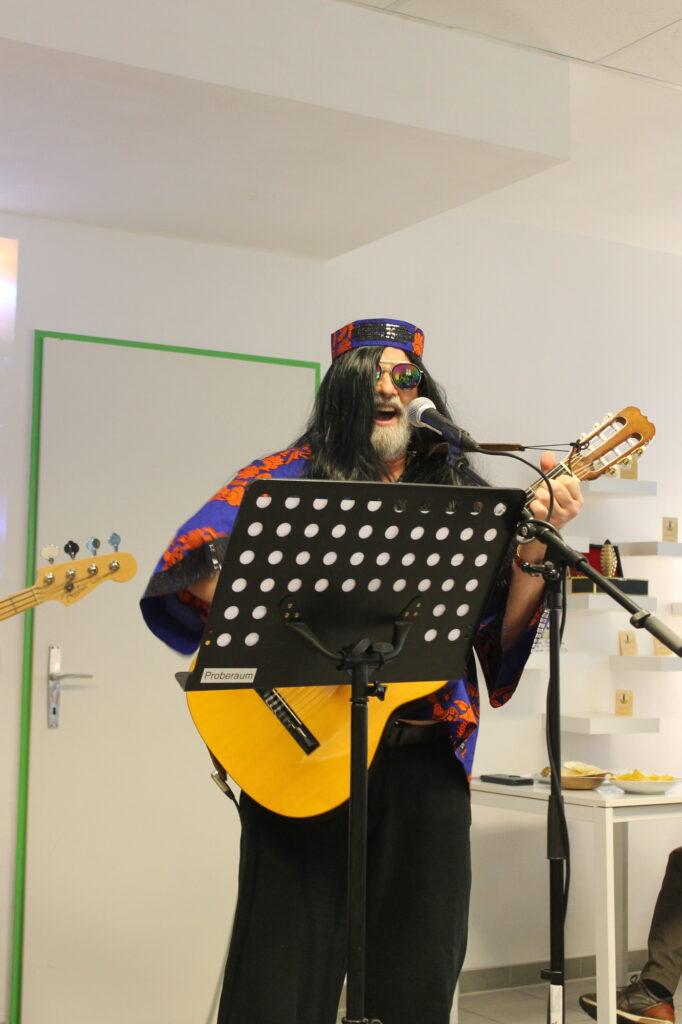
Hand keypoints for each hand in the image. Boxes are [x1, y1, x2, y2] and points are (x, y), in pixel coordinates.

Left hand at [515, 452, 583, 568]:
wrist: (544, 531)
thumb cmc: (551, 508)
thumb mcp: (554, 488)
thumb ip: (551, 469)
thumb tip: (547, 455)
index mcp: (578, 499)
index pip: (568, 480)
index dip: (557, 479)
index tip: (554, 484)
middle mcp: (573, 508)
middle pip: (556, 486)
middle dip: (545, 486)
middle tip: (544, 491)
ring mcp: (562, 516)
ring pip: (545, 495)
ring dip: (538, 495)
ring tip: (540, 500)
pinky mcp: (549, 521)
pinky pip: (538, 506)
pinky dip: (533, 504)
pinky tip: (536, 508)